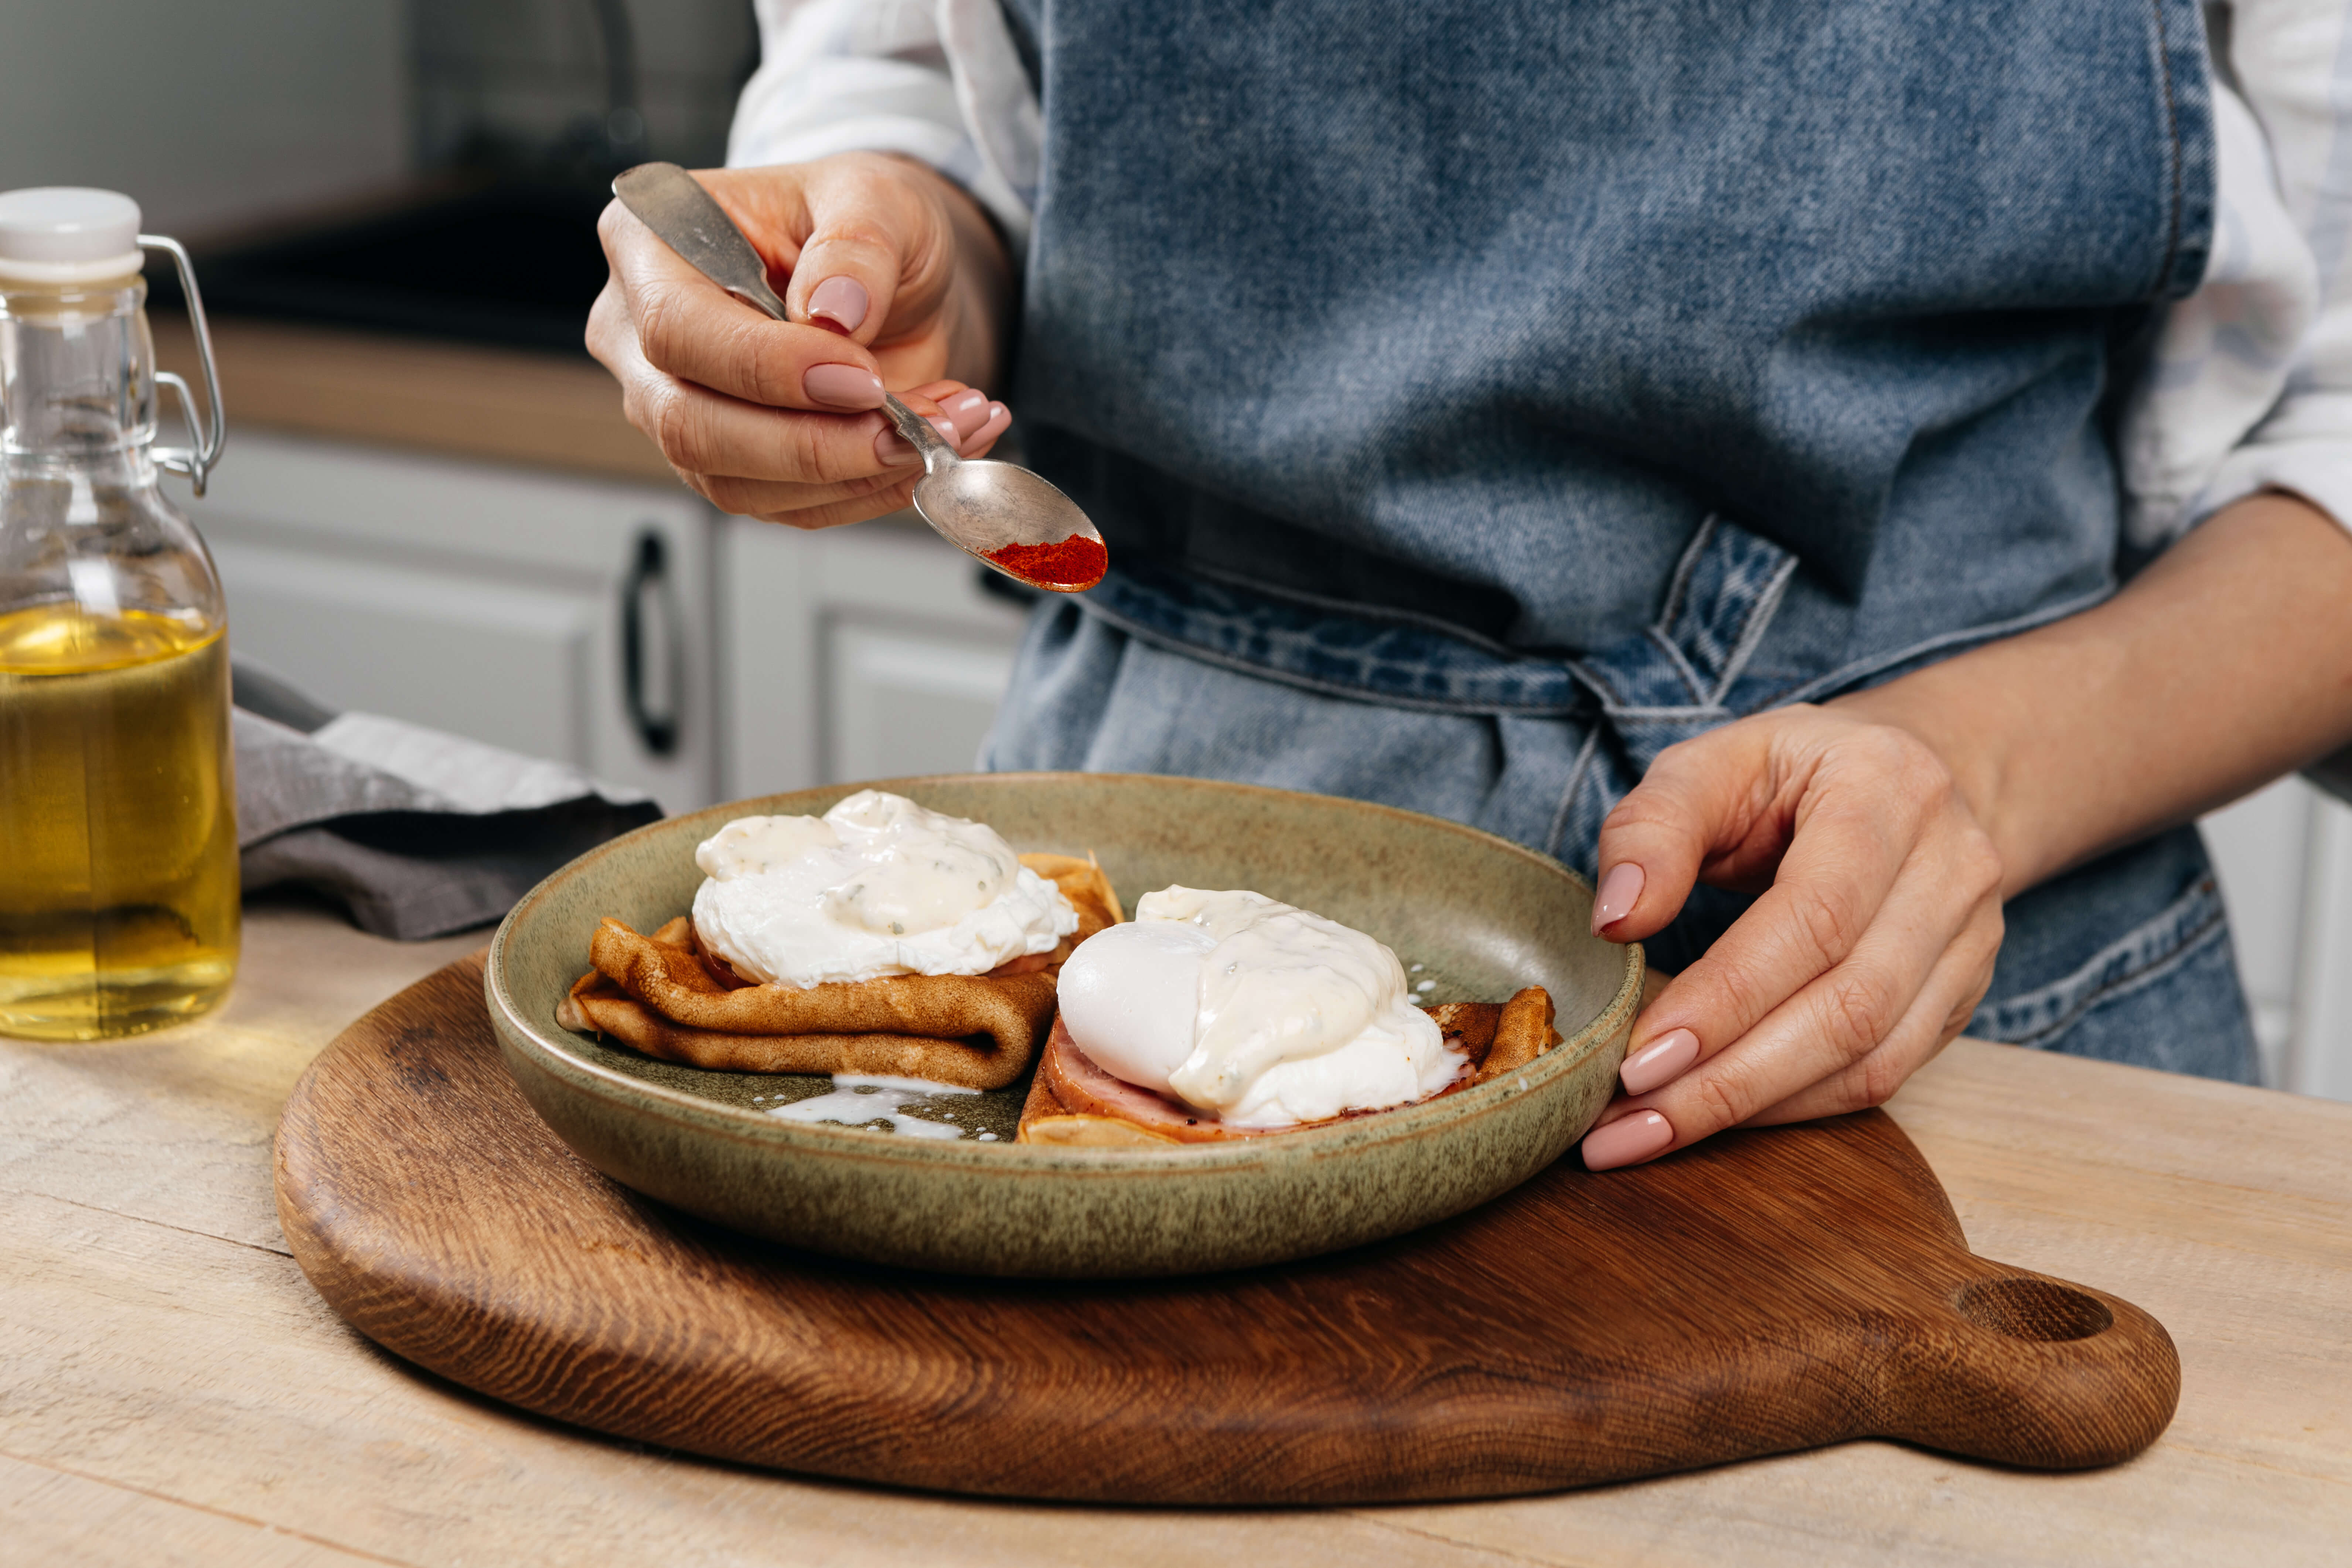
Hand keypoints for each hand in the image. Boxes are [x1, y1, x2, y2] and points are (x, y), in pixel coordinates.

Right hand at [587, 154, 1015, 528]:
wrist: (888, 276)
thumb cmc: (860, 222)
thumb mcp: (874, 197)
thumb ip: (856, 245)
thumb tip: (836, 311)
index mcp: (648, 244)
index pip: (678, 329)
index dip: (769, 368)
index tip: (862, 378)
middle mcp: (639, 336)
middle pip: (691, 424)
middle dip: (813, 443)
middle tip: (910, 430)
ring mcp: (675, 408)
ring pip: (736, 483)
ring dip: (853, 473)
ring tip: (945, 430)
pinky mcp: (729, 465)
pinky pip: (786, 507)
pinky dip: (869, 490)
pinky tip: (927, 450)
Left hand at [1579, 704, 2004, 1168]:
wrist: (1900, 777)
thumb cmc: (1785, 773)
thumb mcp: (1708, 763)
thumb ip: (1652, 828)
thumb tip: (1615, 920)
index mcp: (1890, 790)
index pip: (1815, 917)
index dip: (1726, 997)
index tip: (1638, 1058)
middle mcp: (1952, 869)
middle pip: (1849, 1006)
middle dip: (1730, 1078)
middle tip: (1628, 1121)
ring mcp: (1970, 941)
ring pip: (1873, 1059)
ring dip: (1756, 1109)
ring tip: (1651, 1133)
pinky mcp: (1961, 996)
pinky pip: (1883, 1075)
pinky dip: (1794, 1108)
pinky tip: (1717, 1117)